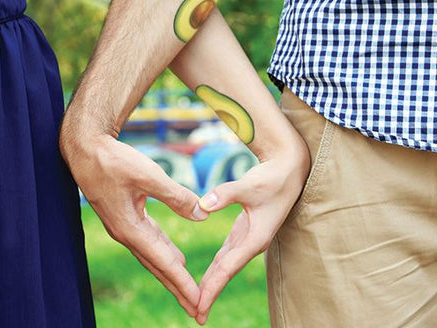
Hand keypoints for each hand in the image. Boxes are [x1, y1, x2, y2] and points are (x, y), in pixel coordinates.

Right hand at [59, 115, 208, 316]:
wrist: (86, 150)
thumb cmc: (114, 161)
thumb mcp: (148, 175)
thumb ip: (176, 196)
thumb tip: (202, 214)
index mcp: (130, 228)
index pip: (162, 261)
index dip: (181, 282)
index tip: (197, 301)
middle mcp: (126, 233)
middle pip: (156, 266)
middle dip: (177, 286)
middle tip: (196, 308)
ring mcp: (124, 225)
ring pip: (152, 254)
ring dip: (170, 271)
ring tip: (187, 288)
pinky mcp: (125, 216)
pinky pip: (148, 240)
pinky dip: (163, 251)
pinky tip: (174, 255)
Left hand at [195, 144, 310, 323]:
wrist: (288, 171)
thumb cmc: (272, 178)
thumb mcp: (249, 185)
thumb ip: (225, 194)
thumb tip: (201, 206)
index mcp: (255, 237)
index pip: (228, 268)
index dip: (212, 288)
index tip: (199, 307)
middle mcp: (252, 242)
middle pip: (226, 272)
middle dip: (210, 293)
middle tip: (194, 314)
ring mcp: (249, 237)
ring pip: (226, 264)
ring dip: (213, 282)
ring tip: (198, 301)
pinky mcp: (245, 229)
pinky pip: (227, 253)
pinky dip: (217, 266)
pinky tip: (209, 275)